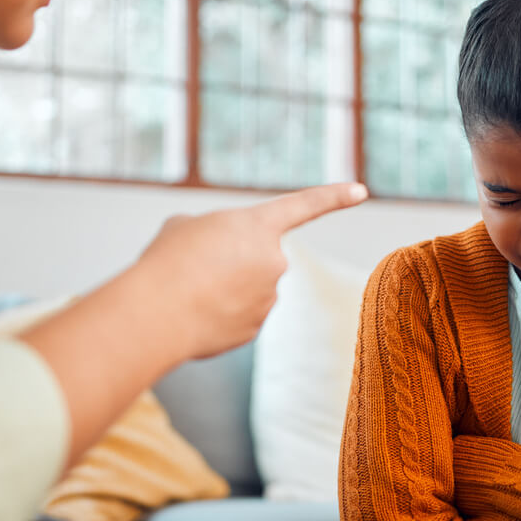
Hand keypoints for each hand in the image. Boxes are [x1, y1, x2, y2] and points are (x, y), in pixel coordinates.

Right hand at [137, 182, 367, 359]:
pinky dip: (218, 313)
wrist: (158, 313)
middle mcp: (273, 261)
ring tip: (189, 291)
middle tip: (193, 267)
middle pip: (255, 256)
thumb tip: (219, 260)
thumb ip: (213, 235)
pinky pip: (238, 314)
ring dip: (221, 288)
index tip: (362, 191)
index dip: (333, 197)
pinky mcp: (255, 329)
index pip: (303, 205)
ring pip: (246, 287)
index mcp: (258, 226)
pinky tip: (196, 313)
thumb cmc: (167, 262)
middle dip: (229, 261)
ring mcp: (267, 298)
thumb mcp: (183, 227)